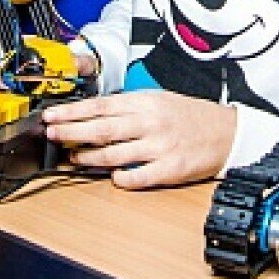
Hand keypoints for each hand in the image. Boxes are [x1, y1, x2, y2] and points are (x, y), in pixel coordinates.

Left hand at [41, 91, 235, 189]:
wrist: (227, 132)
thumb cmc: (190, 116)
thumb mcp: (159, 99)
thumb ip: (128, 106)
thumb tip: (93, 113)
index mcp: (145, 102)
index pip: (100, 106)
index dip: (72, 112)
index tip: (52, 116)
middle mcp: (150, 122)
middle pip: (101, 129)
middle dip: (71, 132)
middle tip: (51, 135)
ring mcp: (159, 147)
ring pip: (114, 154)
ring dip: (89, 157)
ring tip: (74, 157)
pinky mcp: (170, 169)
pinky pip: (137, 177)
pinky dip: (121, 178)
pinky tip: (112, 177)